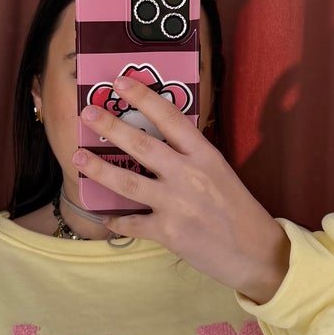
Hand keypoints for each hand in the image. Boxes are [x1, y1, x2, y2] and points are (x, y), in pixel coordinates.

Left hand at [74, 74, 291, 302]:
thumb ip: (190, 156)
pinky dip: (116, 220)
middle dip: (110, 126)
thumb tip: (159, 140)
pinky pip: (132, 222)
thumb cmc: (238, 210)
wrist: (256, 252)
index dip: (143, 97)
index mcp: (204, 155)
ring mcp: (176, 204)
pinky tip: (105, 216)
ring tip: (77, 157)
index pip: (170, 117)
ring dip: (98, 169)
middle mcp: (188, 174)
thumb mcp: (220, 171)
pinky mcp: (168, 232)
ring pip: (127, 181)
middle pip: (141, 144)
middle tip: (87, 111)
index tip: (121, 82)